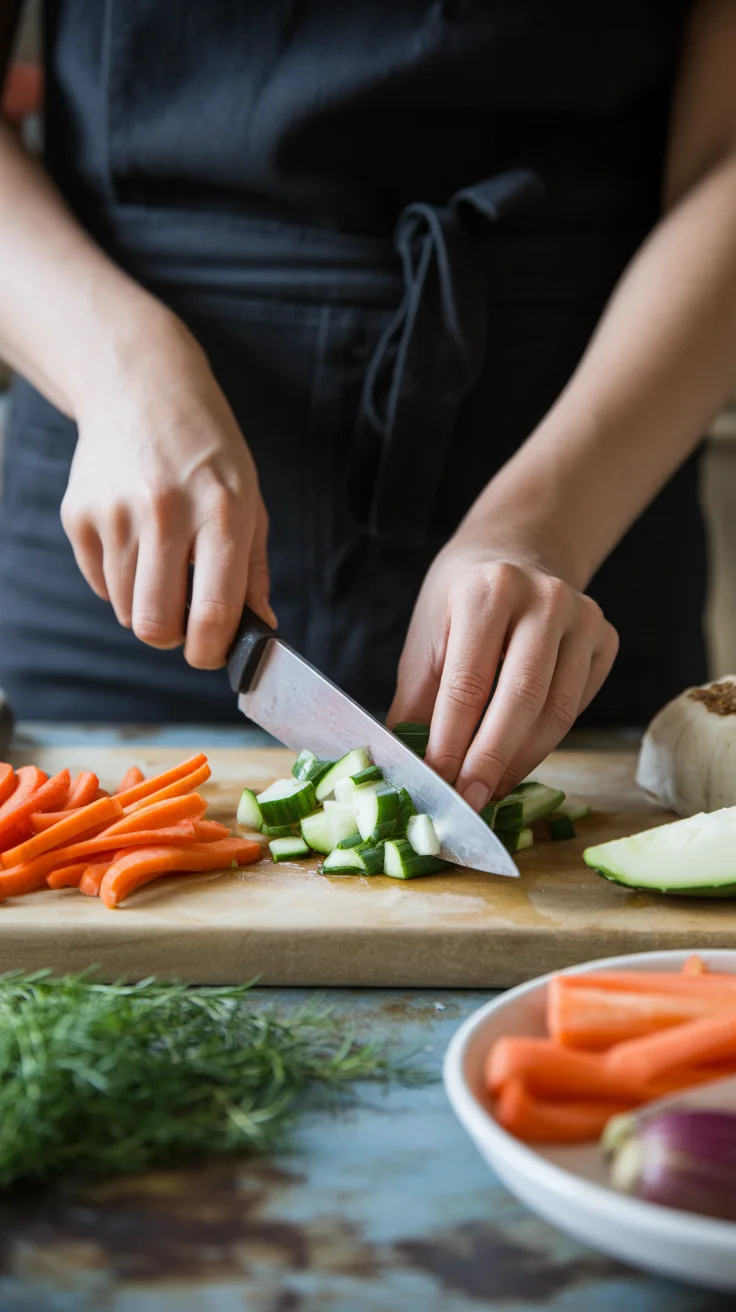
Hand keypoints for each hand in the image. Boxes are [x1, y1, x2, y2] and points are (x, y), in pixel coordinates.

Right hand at [61, 311, 274, 667]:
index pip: (214, 611)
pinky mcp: (80, 515)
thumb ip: (253, 571)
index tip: (211, 655)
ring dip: (146, 603)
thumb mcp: (249, 499)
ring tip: (162, 562)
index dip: (212, 652)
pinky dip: (120, 581)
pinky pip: (100, 584)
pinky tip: (136, 542)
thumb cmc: (207, 450)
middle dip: (172, 638)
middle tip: (184, 621)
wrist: (143, 389)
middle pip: (156, 624)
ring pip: (126, 609)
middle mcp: (166, 513)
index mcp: (221, 513)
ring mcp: (116, 513)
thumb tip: (260, 628)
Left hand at [389, 540, 617, 808]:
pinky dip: (544, 742)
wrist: (516, 552)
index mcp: (487, 590)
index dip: (451, 741)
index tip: (436, 783)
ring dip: (520, 761)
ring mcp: (583, 616)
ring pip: (555, 711)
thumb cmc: (460, 600)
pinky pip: (576, 706)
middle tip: (469, 801)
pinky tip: (516, 760)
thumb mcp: (426, 635)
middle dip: (490, 760)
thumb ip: (418, 700)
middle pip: (520, 699)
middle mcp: (543, 598)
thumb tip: (408, 768)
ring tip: (490, 790)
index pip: (468, 682)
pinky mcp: (607, 637)